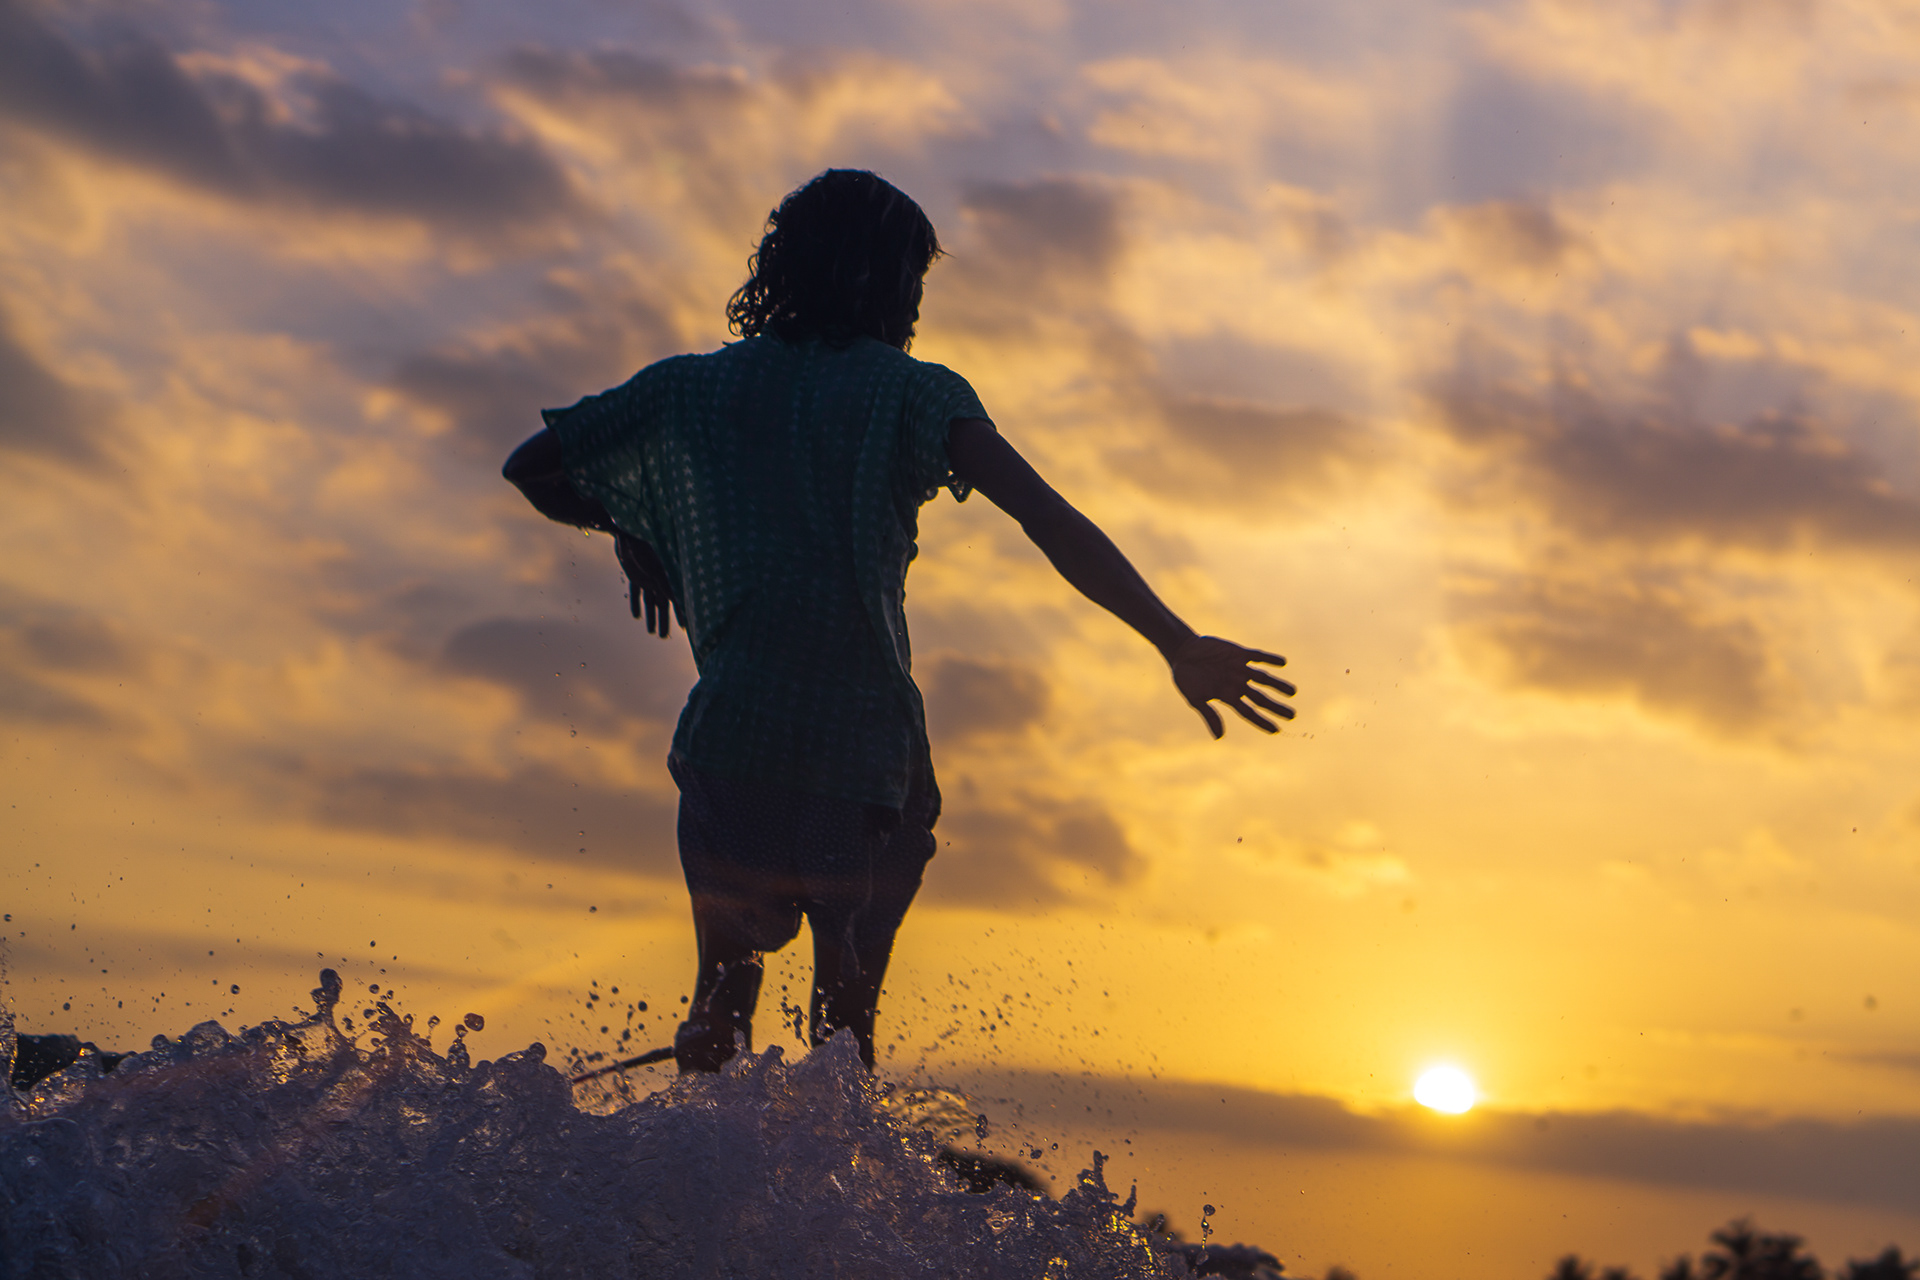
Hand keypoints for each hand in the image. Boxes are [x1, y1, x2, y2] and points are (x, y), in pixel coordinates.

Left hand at [615, 533, 675, 638]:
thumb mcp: (654, 565)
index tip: (686, 628)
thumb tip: (676, 600)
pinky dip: (635, 603)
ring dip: (650, 617)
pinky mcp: (634, 574)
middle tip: (663, 637)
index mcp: (666, 576)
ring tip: (652, 632)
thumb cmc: (644, 542)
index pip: (676, 599)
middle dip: (663, 621)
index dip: (681, 614)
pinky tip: (636, 616)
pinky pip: (635, 592)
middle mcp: (658, 579)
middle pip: (662, 604)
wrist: (629, 528)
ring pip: (649, 601)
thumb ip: (664, 582)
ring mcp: (646, 577)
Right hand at [1169, 635, 1294, 737]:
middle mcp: (1237, 685)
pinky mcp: (1239, 654)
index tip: (1276, 730)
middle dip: (1276, 707)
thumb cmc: (1185, 678)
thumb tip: (1220, 737)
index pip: (1248, 712)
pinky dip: (1270, 659)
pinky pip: (1258, 657)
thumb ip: (1209, 715)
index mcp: (1227, 697)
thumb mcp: (1195, 698)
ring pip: (1264, 679)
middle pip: (1261, 698)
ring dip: (1278, 684)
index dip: (1262, 721)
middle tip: (1292, 715)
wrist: (1182, 651)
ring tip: (1292, 692)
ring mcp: (1240, 669)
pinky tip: (1282, 663)